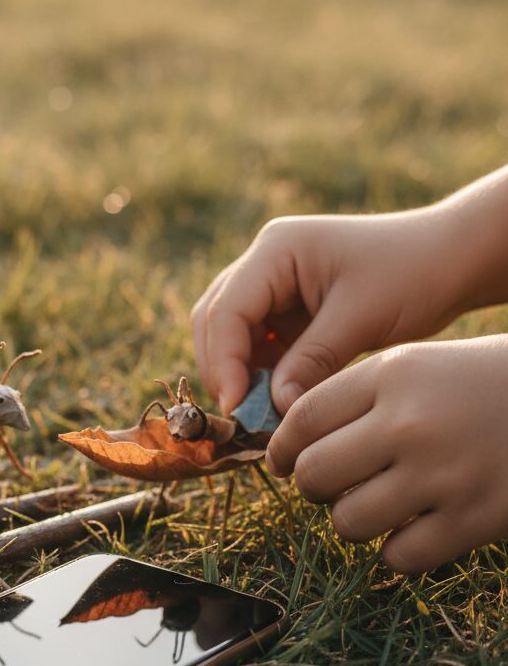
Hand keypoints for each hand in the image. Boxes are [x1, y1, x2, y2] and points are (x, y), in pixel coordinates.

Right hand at [191, 208, 479, 415]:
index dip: (224, 361)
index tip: (238, 407)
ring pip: (228, 335)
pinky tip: (275, 399)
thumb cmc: (413, 273)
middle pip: (214, 320)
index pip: (226, 310)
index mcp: (276, 249)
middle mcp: (264, 262)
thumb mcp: (361, 318)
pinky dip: (259, 374)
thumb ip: (311, 362)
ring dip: (238, 374)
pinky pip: (255, 345)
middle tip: (243, 416)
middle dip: (223, 369)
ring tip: (260, 412)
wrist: (451, 260)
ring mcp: (271, 284)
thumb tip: (273, 409)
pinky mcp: (284, 308)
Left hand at [266, 336, 507, 573]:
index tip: (281, 461)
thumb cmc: (477, 384)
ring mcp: (445, 474)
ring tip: (371, 505)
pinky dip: (396, 550)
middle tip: (329, 484)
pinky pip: (398, 557)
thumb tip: (286, 447)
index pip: (302, 419)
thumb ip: (352, 398)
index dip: (280, 448)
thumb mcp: (416, 367)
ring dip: (350, 520)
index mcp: (393, 375)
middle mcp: (412, 423)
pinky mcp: (476, 520)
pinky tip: (412, 528)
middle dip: (312, 486)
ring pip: (347, 522)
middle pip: (313, 474)